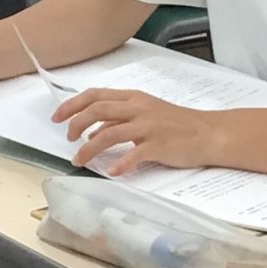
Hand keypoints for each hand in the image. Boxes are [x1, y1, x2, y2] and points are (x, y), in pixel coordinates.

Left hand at [55, 89, 217, 173]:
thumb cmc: (177, 125)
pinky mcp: (159, 145)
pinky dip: (119, 164)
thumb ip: (119, 120)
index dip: (72, 105)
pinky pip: (134, 154)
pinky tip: (111, 171)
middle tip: (67, 140)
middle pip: (97, 110)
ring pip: (109, 134)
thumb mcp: (146, 115)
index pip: (95, 95)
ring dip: (89, 149)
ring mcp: (148, 126)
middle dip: (75, 124)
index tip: (57, 117)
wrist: (209, 133)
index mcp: (133, 98)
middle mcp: (138, 108)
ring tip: (79, 161)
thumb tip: (93, 131)